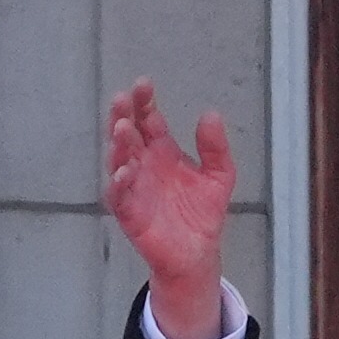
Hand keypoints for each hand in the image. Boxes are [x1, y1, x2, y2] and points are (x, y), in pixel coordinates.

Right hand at [104, 81, 236, 338]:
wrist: (198, 253)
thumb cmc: (202, 213)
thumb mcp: (220, 175)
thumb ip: (215, 147)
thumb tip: (211, 114)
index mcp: (162, 151)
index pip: (148, 120)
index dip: (144, 102)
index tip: (144, 84)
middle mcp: (144, 165)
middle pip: (128, 135)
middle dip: (124, 116)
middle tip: (123, 99)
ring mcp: (134, 188)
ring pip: (119, 161)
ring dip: (118, 145)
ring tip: (122, 129)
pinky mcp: (130, 214)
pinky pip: (119, 197)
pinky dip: (119, 184)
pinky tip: (124, 171)